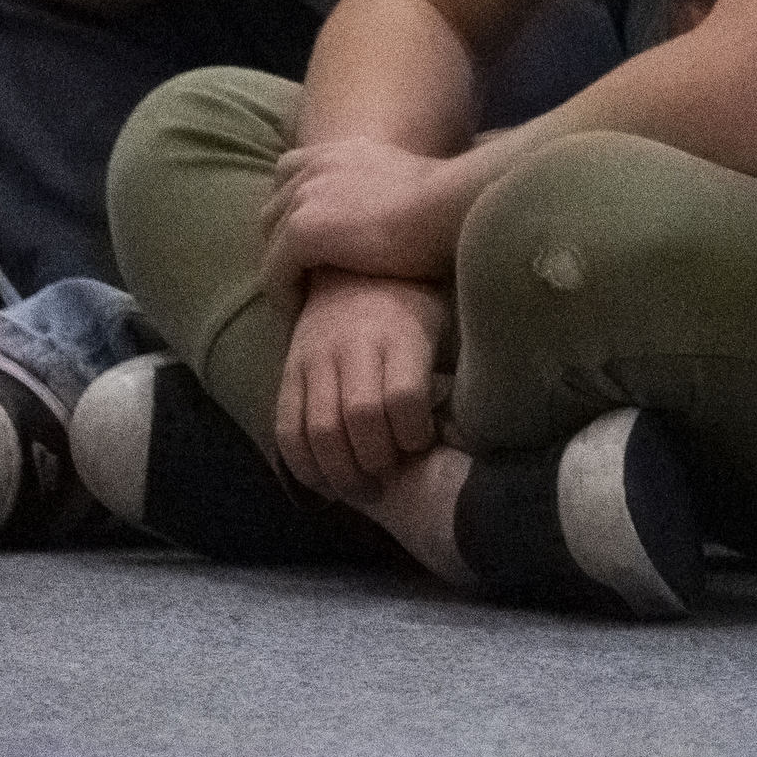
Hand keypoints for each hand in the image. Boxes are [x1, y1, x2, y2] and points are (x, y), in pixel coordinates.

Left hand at [266, 136, 468, 288]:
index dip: (291, 205)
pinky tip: (300, 311)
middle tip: (302, 273)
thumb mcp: (411, 181)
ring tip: (300, 295)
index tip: (308, 238)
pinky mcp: (303, 231)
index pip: (291, 170)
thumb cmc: (450, 205)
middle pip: (273, 207)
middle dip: (281, 240)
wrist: (453, 207)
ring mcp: (307, 197)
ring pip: (270, 241)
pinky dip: (283, 293)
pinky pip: (273, 271)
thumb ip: (387, 188)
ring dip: (281, 269)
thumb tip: (398, 210)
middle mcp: (319, 166)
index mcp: (345, 149)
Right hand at [277, 269, 452, 498]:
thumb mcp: (446, 321)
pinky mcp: (287, 371)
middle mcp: (353, 344)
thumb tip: (470, 429)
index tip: (424, 444)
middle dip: (377, 459)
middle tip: (391, 475)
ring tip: (363, 489)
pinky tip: (326, 484)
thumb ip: (455, 368)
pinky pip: (285, 428)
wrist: (354, 266)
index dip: (414, 433)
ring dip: (340, 472)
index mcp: (400, 331)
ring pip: (318, 429)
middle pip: (358, 417)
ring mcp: (314, 358)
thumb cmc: (415, 303)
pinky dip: (304, 465)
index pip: (403, 395)